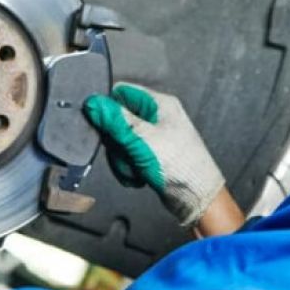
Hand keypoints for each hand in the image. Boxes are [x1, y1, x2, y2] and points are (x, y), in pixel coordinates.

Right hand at [83, 83, 225, 226]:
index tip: (101, 125)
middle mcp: (157, 117)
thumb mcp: (142, 138)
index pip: (122, 93)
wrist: (196, 197)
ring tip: (135, 168)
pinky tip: (138, 176)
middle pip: (117, 120)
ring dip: (122, 159)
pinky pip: (128, 156)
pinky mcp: (151, 154)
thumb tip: (94, 103)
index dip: (107, 108)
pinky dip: (129, 168)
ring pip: (120, 142)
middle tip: (126, 152)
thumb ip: (115, 120)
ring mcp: (154, 137)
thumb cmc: (180, 165)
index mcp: (159, 104)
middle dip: (117, 142)